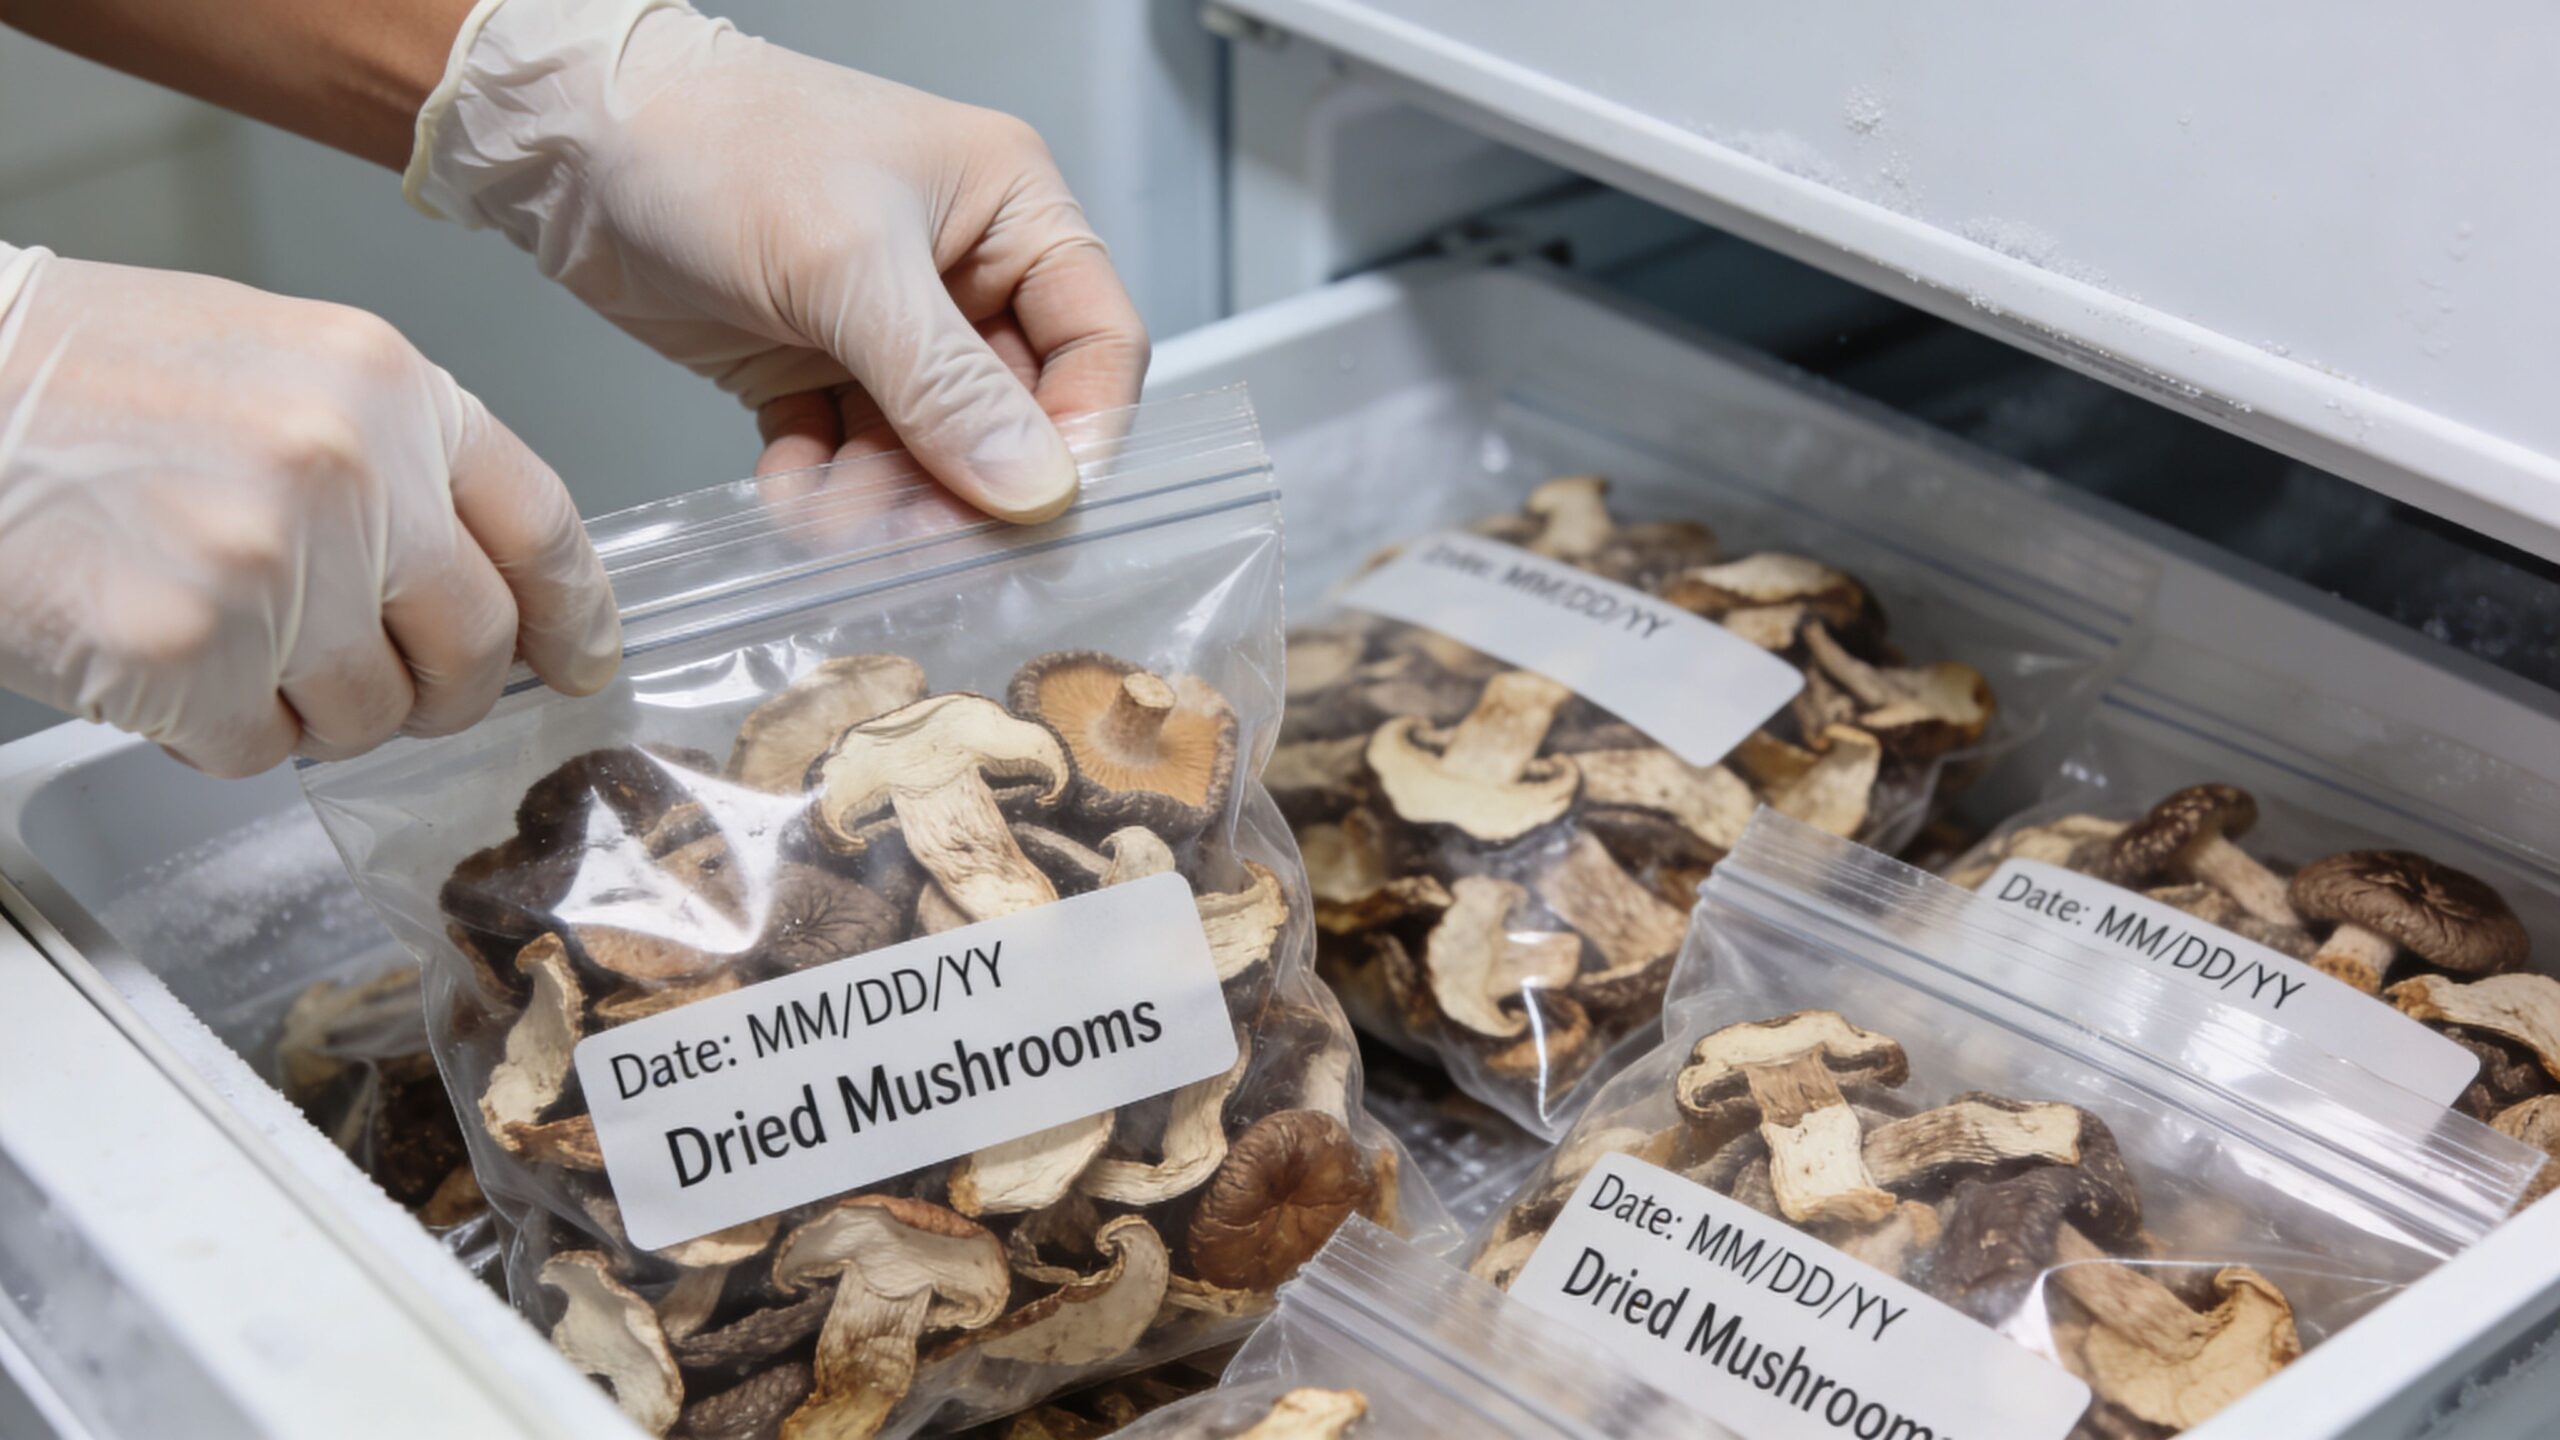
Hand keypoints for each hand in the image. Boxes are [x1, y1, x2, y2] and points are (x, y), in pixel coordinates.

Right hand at [0, 246, 621, 775]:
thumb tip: (475, 579)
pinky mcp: (196, 655)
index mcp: (391, 389)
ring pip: (371, 716)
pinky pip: (259, 750)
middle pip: (474, 648)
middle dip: (438, 691)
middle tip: (379, 683)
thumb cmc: (83, 377)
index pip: (539, 527)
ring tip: (223, 630)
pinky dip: (215, 730)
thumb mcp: (277, 364)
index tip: (582, 662)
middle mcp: (357, 474)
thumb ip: (393, 461)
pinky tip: (160, 656)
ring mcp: (280, 567)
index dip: (574, 614)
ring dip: (309, 707)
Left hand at [408, 0, 1147, 522]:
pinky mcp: (816, 366)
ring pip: (929, 453)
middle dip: (965, 486)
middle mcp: (963, 273)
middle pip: (1013, 418)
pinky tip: (790, 489)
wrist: (570, 138)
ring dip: (888, 503)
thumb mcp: (845, 262)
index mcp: (1011, 210)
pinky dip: (826, 489)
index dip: (1081, 434)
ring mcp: (888, 326)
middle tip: (926, 544)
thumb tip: (1034, 488)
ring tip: (835, 522)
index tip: (1038, 510)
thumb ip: (946, 385)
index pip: (1097, 345)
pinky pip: (852, 459)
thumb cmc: (713, 140)